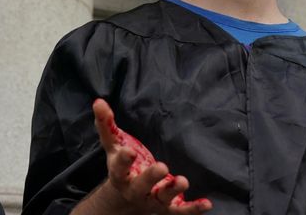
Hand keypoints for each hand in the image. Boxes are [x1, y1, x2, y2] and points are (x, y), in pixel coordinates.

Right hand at [86, 98, 211, 214]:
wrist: (127, 199)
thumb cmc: (123, 167)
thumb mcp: (114, 147)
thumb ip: (106, 126)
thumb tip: (99, 102)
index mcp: (120, 175)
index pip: (119, 168)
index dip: (124, 160)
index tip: (129, 151)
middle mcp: (135, 190)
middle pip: (141, 186)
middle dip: (150, 177)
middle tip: (162, 167)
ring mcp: (152, 201)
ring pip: (162, 198)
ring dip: (173, 190)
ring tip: (183, 181)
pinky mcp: (168, 208)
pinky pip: (180, 210)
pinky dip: (193, 209)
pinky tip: (207, 203)